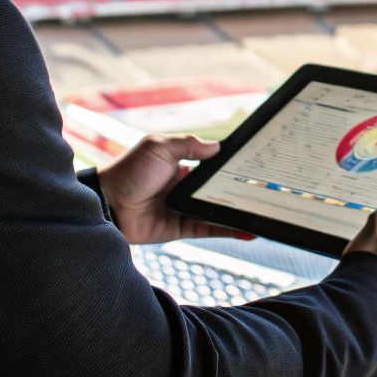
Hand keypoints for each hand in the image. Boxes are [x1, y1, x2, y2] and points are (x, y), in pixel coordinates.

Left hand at [98, 134, 255, 244]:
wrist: (108, 203)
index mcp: (183, 164)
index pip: (214, 164)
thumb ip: (188, 145)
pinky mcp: (183, 228)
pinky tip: (249, 230)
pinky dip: (230, 230)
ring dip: (241, 212)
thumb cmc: (129, 170)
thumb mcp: (158, 147)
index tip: (256, 164)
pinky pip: (210, 229)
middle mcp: (187, 187)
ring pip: (220, 210)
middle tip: (269, 188)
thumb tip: (218, 146)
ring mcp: (186, 208)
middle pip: (220, 188)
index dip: (232, 165)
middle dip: (242, 189)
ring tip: (266, 211)